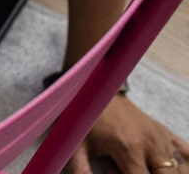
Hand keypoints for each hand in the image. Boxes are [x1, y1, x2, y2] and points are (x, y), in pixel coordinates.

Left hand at [65, 95, 188, 173]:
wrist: (96, 88)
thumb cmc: (86, 117)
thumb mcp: (77, 143)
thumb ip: (81, 168)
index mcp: (128, 149)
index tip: (113, 172)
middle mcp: (150, 144)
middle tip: (126, 169)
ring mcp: (161, 138)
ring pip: (177, 170)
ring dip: (161, 173)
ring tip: (136, 165)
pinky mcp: (165, 132)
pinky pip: (185, 152)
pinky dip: (183, 164)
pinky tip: (162, 165)